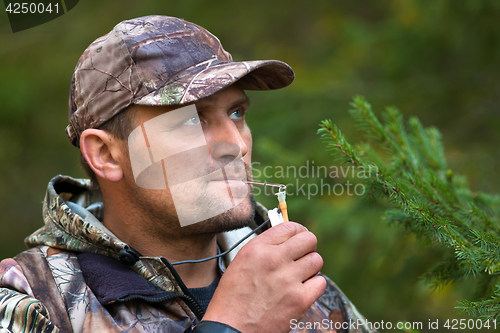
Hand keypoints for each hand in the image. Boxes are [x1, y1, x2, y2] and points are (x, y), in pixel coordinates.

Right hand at [203, 222, 325, 332]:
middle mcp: (274, 259)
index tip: (298, 238)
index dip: (298, 231)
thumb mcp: (241, 262)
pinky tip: (301, 290)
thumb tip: (286, 239)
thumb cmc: (233, 298)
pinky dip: (313, 286)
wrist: (231, 328)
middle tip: (302, 255)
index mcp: (257, 248)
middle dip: (308, 246)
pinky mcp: (300, 300)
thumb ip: (264, 248)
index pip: (289, 227)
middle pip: (309, 239)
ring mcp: (288, 279)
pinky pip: (320, 282)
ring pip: (316, 260)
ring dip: (310, 267)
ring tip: (299, 275)